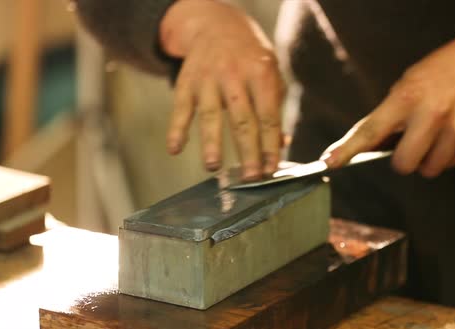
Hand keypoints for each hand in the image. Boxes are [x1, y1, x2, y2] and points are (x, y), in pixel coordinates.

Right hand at [160, 0, 284, 179]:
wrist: (215, 25)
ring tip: (213, 167)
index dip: (270, 145)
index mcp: (261, 73)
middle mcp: (234, 75)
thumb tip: (280, 145)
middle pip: (242, 120)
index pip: (268, 116)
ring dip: (211, 143)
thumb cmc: (249, 57)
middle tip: (251, 177)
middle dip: (248, 151)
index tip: (271, 169)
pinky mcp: (186, 82)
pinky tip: (174, 149)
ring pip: (210, 115)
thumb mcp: (270, 74)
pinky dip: (176, 129)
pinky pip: (180, 108)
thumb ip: (275, 108)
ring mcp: (208, 79)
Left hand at [321, 10, 454, 177]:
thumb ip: (389, 116)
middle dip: (402, 161)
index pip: (370, 130)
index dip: (348, 149)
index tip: (330, 161)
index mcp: (406, 98)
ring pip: (429, 169)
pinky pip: (450, 164)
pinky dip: (446, 156)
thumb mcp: (407, 84)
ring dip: (426, 160)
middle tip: (409, 144)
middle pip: (403, 164)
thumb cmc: (439, 73)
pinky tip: (450, 134)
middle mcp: (430, 115)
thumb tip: (367, 147)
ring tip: (433, 136)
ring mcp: (454, 129)